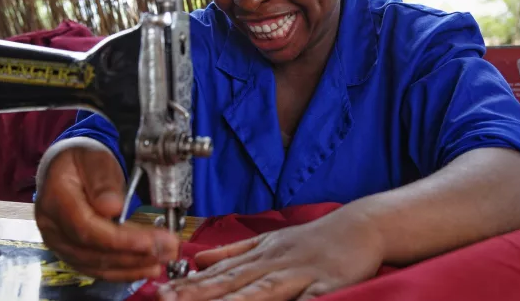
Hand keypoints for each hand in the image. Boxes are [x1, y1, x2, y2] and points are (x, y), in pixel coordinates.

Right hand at [34, 142, 179, 280]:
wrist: (70, 167)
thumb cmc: (83, 160)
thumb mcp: (96, 159)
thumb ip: (103, 181)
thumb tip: (112, 207)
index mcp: (55, 199)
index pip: (86, 228)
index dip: (119, 240)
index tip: (150, 242)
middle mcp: (52, 226)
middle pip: (93, 251)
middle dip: (133, 254)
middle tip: (167, 250)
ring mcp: (59, 242)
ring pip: (96, 264)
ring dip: (132, 265)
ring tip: (162, 259)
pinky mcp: (71, 252)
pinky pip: (96, 268)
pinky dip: (123, 270)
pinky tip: (145, 267)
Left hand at [158, 210, 383, 300]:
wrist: (359, 226)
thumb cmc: (312, 239)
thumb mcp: (268, 241)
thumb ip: (232, 252)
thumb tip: (196, 260)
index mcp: (259, 255)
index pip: (217, 274)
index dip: (187, 286)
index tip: (160, 294)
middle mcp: (273, 264)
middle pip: (231, 283)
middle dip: (198, 295)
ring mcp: (299, 274)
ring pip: (262, 290)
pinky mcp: (327, 284)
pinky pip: (309, 298)